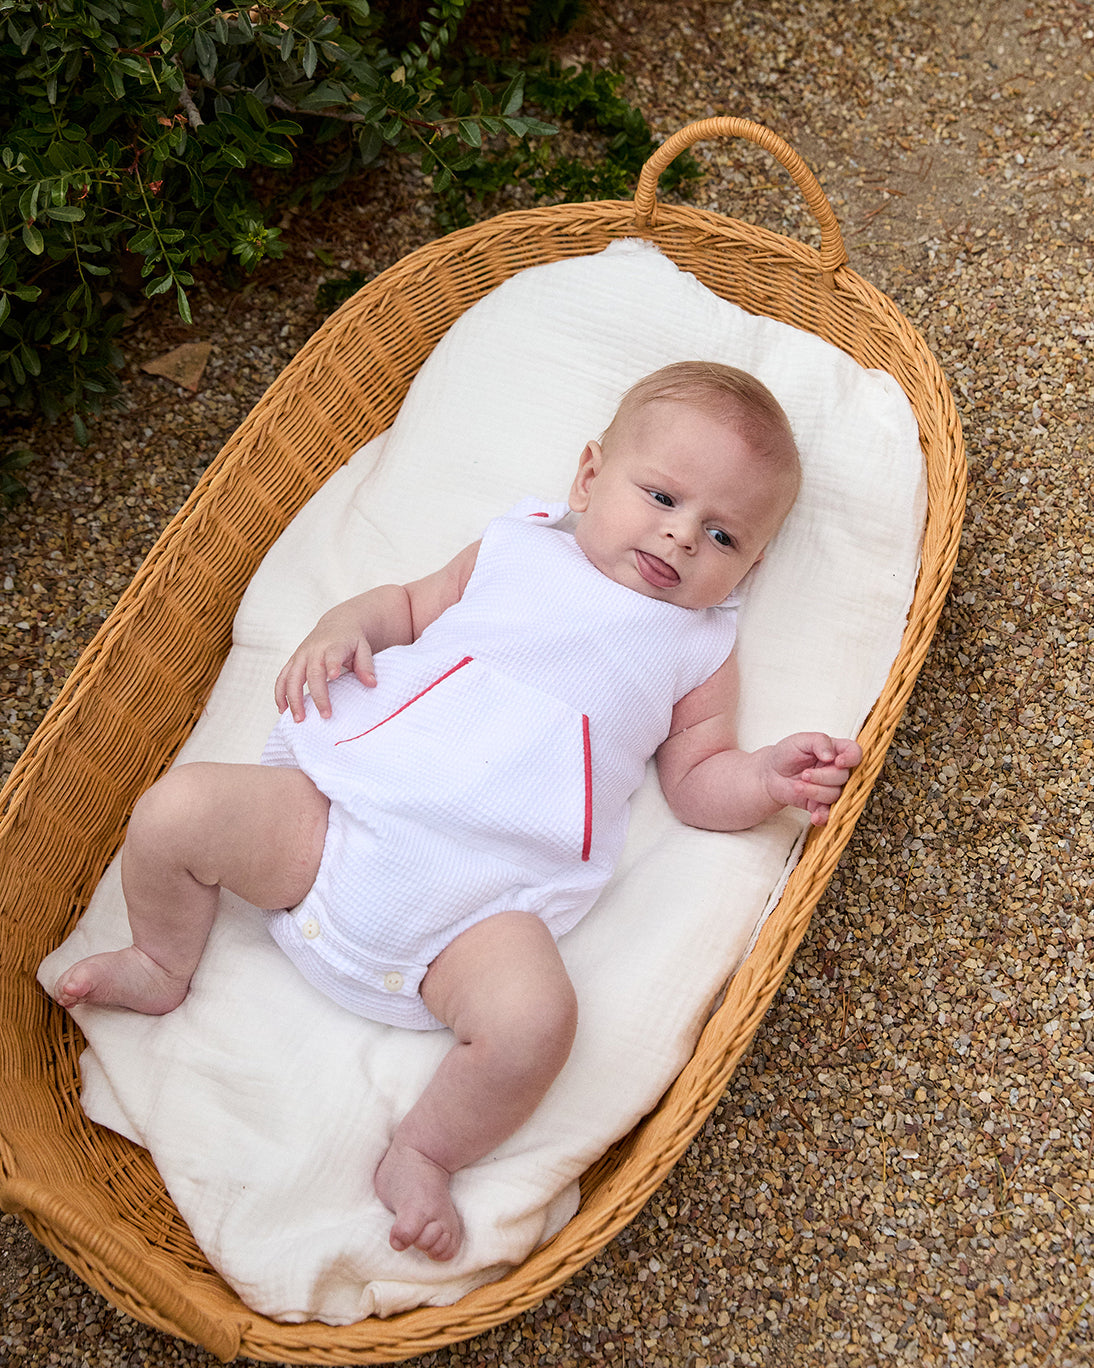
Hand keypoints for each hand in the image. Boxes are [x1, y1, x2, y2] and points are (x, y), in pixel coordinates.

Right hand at [274, 603, 377, 721]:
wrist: (337, 624)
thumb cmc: (351, 640)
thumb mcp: (363, 648)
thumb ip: (366, 665)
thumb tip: (371, 684)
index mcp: (333, 645)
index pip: (332, 655)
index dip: (332, 664)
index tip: (334, 676)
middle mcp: (314, 650)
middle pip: (312, 673)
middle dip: (317, 695)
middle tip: (325, 715)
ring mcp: (301, 656)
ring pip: (291, 677)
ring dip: (293, 699)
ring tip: (299, 719)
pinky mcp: (293, 661)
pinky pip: (282, 678)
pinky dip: (280, 694)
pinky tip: (283, 710)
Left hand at [764, 733, 861, 826]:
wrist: (770, 774)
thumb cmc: (787, 753)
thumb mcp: (800, 740)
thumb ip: (819, 741)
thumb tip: (831, 756)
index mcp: (836, 751)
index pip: (855, 753)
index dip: (851, 758)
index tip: (838, 762)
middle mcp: (837, 770)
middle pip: (844, 777)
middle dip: (823, 777)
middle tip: (804, 774)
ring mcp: (831, 788)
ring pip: (836, 795)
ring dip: (815, 792)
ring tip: (797, 786)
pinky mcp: (821, 804)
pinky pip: (830, 814)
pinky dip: (824, 816)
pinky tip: (814, 816)